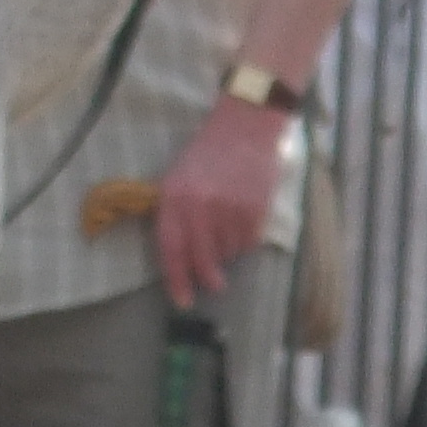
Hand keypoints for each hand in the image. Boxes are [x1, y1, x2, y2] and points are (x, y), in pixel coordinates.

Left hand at [149, 94, 288, 307]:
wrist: (245, 126)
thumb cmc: (207, 153)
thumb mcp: (179, 177)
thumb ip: (175, 214)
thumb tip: (178, 258)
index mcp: (175, 197)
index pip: (172, 248)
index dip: (176, 279)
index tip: (182, 301)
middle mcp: (200, 206)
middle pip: (202, 260)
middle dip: (207, 277)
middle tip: (213, 283)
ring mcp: (229, 209)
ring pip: (227, 253)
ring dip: (226, 250)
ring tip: (228, 223)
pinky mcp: (254, 211)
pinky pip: (247, 243)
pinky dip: (244, 239)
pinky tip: (243, 217)